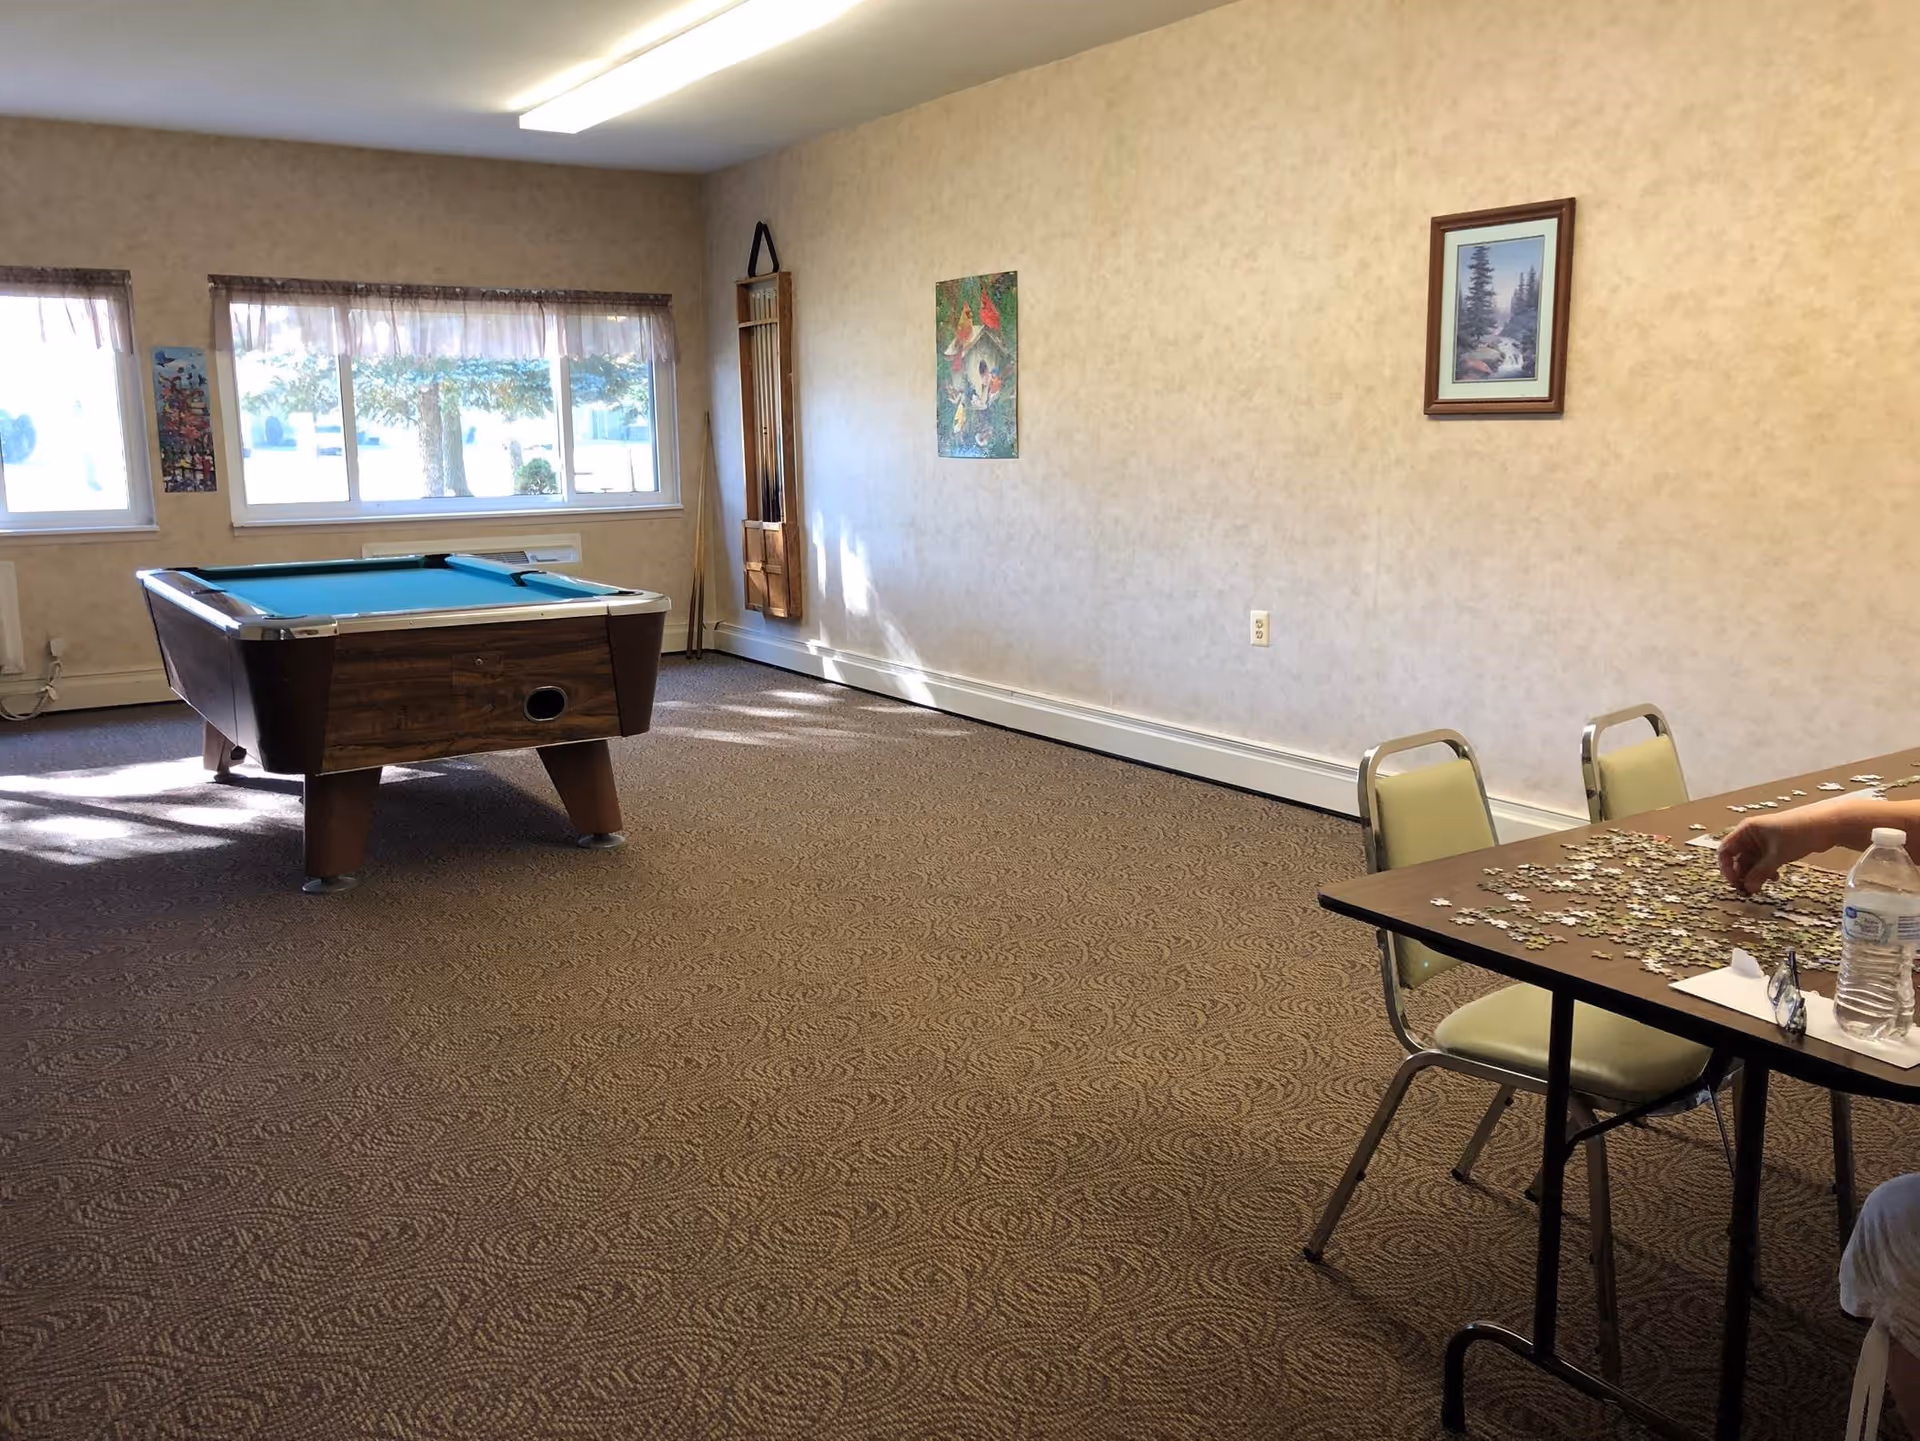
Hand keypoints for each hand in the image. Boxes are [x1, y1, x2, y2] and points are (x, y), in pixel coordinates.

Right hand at [1718, 804, 1839, 892]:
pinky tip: (1775, 878)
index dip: (1726, 868)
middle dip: (1742, 875)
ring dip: (1754, 875)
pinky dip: (1766, 872)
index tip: (1736, 882)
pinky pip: (1763, 862)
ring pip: (1751, 863)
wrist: (1826, 825)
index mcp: (1746, 831)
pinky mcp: (1775, 847)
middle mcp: (1751, 836)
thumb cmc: (1798, 833)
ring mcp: (1763, 842)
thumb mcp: (1777, 855)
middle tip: (1749, 891)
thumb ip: (1760, 873)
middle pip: (1737, 859)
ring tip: (1762, 887)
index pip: (1725, 851)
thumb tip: (1748, 888)